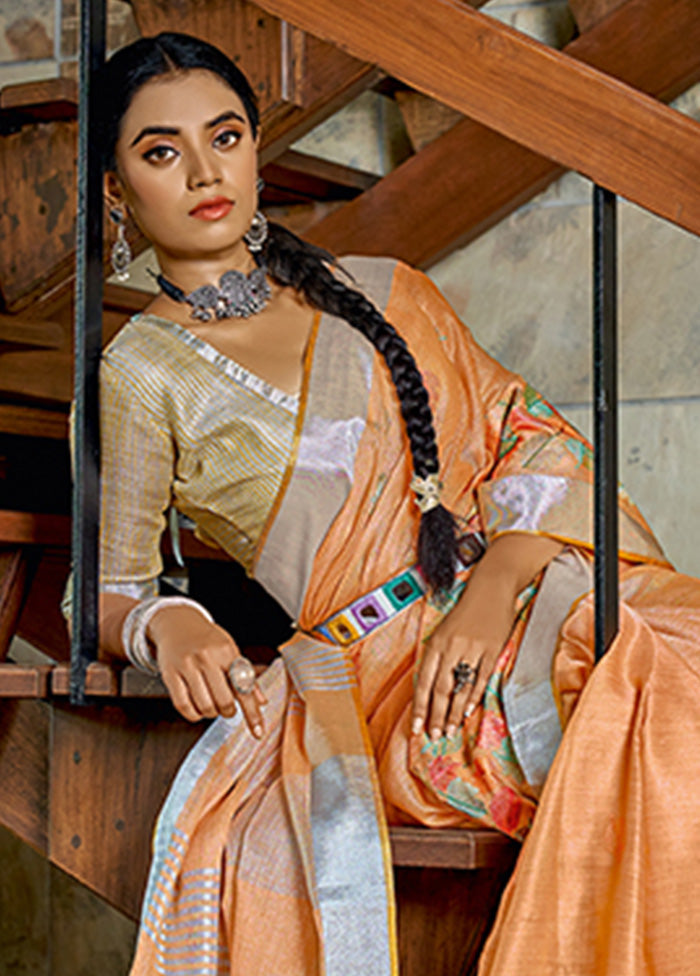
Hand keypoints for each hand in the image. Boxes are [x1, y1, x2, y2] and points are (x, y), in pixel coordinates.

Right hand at [147, 604, 266, 734]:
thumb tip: (262, 701)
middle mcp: (207, 657)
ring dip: (211, 713)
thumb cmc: (207, 639)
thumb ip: (245, 676)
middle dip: (229, 712)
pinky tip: (197, 708)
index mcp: (226, 651)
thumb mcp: (230, 650)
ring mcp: (187, 665)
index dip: (252, 713)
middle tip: (228, 708)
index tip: (258, 732)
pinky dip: (194, 714)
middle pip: (224, 702)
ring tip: (212, 705)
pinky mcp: (170, 674)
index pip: (244, 687)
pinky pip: (183, 706)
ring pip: (204, 706)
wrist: (177, 623)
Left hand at [411, 533, 563, 739]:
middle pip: (440, 690)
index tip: (416, 727)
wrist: (490, 588)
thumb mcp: (444, 631)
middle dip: (435, 716)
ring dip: (453, 713)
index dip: (419, 707)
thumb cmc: (465, 611)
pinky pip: (481, 680)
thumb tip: (430, 688)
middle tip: (433, 736)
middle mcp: (451, 648)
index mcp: (435, 643)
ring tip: (449, 731)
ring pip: (460, 689)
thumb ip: (437, 656)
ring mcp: (473, 649)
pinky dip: (473, 698)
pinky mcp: (492, 650)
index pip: (423, 682)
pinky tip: (466, 712)